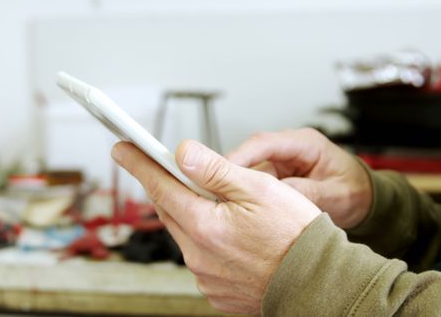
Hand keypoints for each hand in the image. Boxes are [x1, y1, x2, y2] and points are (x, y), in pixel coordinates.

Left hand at [112, 140, 320, 314]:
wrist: (318, 283)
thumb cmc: (296, 234)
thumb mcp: (260, 188)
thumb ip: (215, 170)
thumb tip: (181, 153)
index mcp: (205, 226)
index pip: (160, 186)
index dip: (139, 163)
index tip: (121, 148)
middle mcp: (198, 256)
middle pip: (170, 210)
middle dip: (168, 187)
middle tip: (168, 169)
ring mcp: (205, 277)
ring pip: (185, 234)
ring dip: (191, 215)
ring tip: (217, 205)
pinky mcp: (216, 291)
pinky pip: (201, 259)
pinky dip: (207, 242)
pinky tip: (231, 237)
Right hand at [227, 128, 371, 228]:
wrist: (364, 199)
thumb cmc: (355, 191)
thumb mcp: (336, 195)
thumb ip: (309, 193)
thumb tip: (281, 196)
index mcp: (306, 143)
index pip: (265, 142)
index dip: (241, 155)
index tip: (223, 170)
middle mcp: (289, 149)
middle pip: (250, 155)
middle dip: (231, 173)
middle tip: (214, 192)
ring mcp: (281, 162)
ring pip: (249, 170)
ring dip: (236, 186)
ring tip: (223, 204)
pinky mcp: (277, 176)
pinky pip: (255, 183)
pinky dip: (245, 195)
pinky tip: (236, 209)